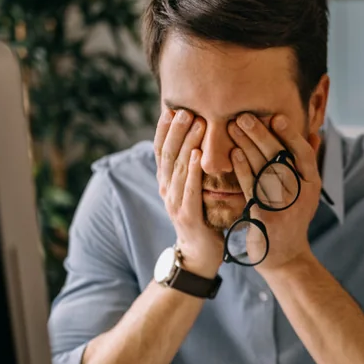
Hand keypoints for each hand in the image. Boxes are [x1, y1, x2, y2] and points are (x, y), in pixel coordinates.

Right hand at [155, 108, 222, 278]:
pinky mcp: (188, 217)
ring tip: (195, 122)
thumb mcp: (194, 191)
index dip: (164, 128)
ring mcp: (174, 204)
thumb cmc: (202, 219)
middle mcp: (166, 190)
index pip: (161, 150)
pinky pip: (189, 190)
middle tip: (186, 108)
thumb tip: (198, 141)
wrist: (198, 257)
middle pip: (167, 154)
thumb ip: (192, 169)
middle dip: (176, 129)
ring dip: (186, 143)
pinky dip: (192, 171)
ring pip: (177, 168)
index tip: (171, 106)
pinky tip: (197, 155)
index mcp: (167, 183)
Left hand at [228, 113, 322, 272]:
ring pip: (263, 168)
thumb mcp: (306, 192)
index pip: (304, 154)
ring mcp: (283, 205)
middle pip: (280, 157)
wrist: (283, 256)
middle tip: (243, 116)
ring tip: (232, 127)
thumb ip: (307, 163)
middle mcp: (300, 193)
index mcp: (312, 183)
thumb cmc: (291, 217)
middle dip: (260, 134)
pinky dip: (242, 168)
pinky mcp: (264, 215)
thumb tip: (315, 133)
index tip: (276, 117)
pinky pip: (252, 187)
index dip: (290, 135)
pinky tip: (233, 153)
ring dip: (247, 145)